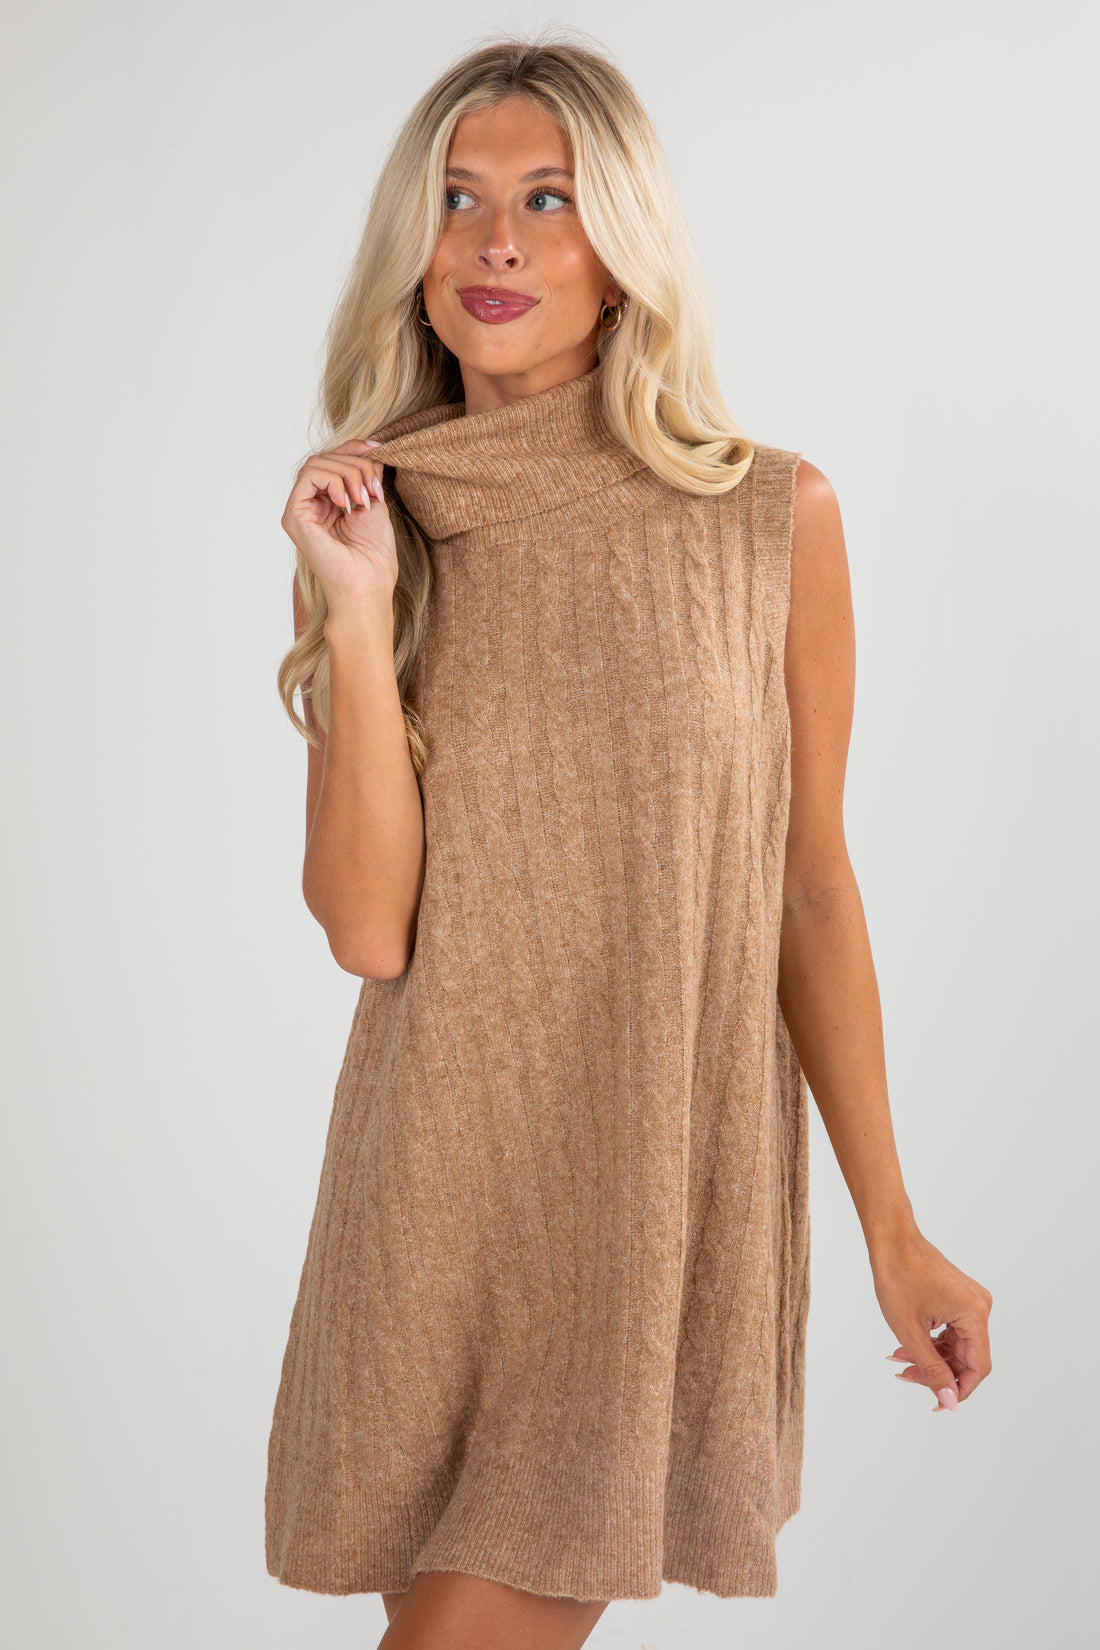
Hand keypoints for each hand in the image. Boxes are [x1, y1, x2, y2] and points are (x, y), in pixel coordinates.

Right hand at [280, 438, 396, 611]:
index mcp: (327, 503)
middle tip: (374, 490)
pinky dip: (334, 480)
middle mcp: (310, 505)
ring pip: (318, 462)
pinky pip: (310, 475)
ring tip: (364, 499)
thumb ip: (368, 476)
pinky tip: (347, 502)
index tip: (379, 449)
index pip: (334, 460)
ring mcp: (300, 510)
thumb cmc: (374, 557)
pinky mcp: (294, 515)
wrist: (368, 586)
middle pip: (327, 457)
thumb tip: (370, 448)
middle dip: (357, 465)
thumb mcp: (374, 504)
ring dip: (349, 473)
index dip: (355, 448)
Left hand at [870, 1229, 992, 1412]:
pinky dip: (930, 1341)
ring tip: (899, 1359)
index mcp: (975, 1314)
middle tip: (905, 1375)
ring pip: (955, 1344)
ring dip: (930, 1357)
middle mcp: (979, 1307)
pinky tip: (905, 1346)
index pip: (978, 1367)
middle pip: (966, 1357)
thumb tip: (950, 1401)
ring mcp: (970, 1300)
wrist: (891, 1238)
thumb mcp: (911, 1331)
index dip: (959, 1389)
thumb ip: (932, 1370)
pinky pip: (950, 1329)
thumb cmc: (898, 1276)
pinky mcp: (958, 1296)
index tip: (937, 1403)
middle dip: (937, 1371)